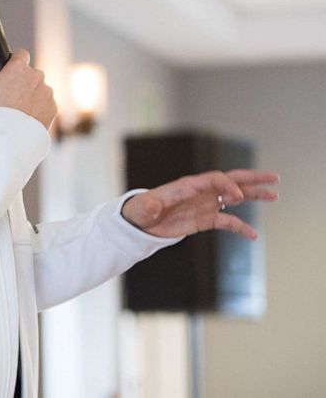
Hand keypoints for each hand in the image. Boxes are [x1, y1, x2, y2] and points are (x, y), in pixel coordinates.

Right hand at [0, 48, 57, 129]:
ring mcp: (47, 92)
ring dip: (31, 95)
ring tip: (17, 110)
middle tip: (9, 97)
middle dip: (22, 81)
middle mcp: (36, 76)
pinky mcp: (53, 107)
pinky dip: (38, 108)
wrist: (8, 137)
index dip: (14, 63)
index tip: (9, 73)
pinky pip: (46, 103)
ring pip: (39, 88)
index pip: (21, 54)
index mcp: (19, 68)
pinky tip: (26, 117)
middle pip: (30, 73)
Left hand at [121, 170, 279, 239]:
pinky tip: (253, 235)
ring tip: (274, 195)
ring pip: (234, 197)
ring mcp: (204, 204)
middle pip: (230, 180)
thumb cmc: (140, 211)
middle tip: (274, 178)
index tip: (238, 196)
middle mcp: (200, 192)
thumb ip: (149, 206)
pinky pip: (227, 221)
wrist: (141, 222)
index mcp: (187, 186)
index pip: (213, 179)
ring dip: (253, 195)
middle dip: (252, 178)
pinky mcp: (205, 219)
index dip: (227, 185)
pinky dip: (240, 227)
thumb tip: (151, 205)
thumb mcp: (142, 209)